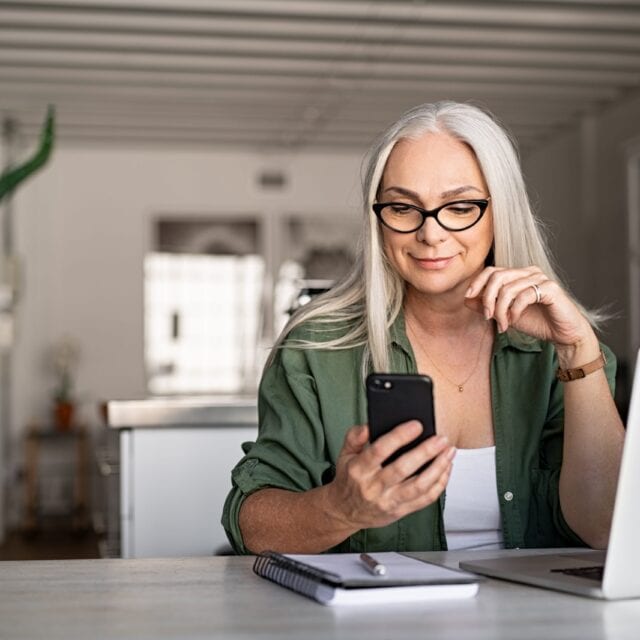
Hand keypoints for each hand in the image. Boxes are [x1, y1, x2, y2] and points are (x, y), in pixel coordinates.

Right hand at [325, 421, 455, 530]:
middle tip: (441, 438)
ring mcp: (388, 501)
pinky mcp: (400, 511)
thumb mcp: (344, 454)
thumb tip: (369, 425)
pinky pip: (425, 499)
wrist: (345, 511)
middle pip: (403, 469)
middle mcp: (373, 487)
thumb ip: (355, 436)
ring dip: (438, 468)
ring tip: (449, 452)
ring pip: (418, 486)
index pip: (379, 450)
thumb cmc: (349, 479)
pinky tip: (446, 468)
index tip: (416, 425)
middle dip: (425, 452)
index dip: (399, 437)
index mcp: (359, 469)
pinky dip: (439, 484)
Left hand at [464, 266, 596, 354]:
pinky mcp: (551, 289)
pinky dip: (514, 310)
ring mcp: (541, 278)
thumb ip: (487, 306)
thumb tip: (467, 299)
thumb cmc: (536, 322)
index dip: (477, 282)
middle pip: (497, 276)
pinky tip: (514, 320)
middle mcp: (529, 272)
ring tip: (503, 324)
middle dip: (487, 298)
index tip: (468, 297)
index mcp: (518, 275)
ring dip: (501, 310)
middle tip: (487, 317)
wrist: (562, 334)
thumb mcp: (505, 314)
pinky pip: (524, 295)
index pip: (492, 270)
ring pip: (508, 288)